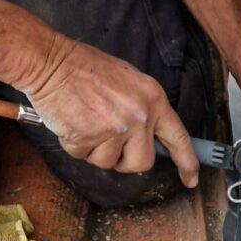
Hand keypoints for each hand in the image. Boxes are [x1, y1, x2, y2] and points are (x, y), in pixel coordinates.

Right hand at [22, 35, 198, 186]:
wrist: (49, 60)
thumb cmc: (85, 68)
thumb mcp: (129, 82)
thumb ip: (145, 110)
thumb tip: (151, 137)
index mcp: (154, 100)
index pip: (179, 138)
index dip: (187, 163)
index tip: (191, 179)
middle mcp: (140, 116)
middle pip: (142, 162)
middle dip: (125, 161)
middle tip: (109, 143)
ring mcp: (116, 127)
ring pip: (109, 162)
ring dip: (95, 151)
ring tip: (86, 123)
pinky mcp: (90, 136)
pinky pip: (84, 156)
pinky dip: (75, 145)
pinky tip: (72, 123)